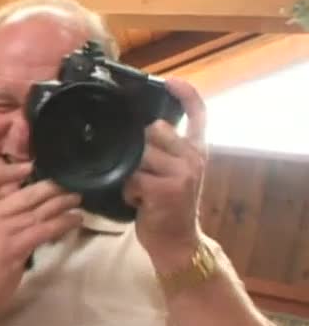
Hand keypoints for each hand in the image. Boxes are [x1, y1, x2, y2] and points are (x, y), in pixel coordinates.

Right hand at [0, 162, 82, 317]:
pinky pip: (44, 229)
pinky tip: (75, 220)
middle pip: (26, 194)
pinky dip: (63, 223)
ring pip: (39, 211)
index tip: (30, 165)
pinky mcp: (14, 248)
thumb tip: (32, 196)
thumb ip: (2, 210)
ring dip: (63, 204)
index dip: (8, 169)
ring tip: (78, 199)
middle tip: (73, 183)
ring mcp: (2, 231)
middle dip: (53, 187)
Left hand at [123, 77, 207, 272]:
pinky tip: (136, 200)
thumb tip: (141, 132)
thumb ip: (166, 153)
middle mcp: (193, 158)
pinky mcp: (165, 190)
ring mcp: (181, 173)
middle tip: (140, 170)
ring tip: (138, 188)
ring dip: (130, 171)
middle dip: (139, 146)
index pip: (198, 114)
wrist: (177, 243)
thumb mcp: (175, 175)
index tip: (171, 82)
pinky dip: (127, 190)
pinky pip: (132, 177)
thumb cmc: (169, 208)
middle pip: (155, 129)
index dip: (185, 94)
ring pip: (140, 153)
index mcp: (196, 152)